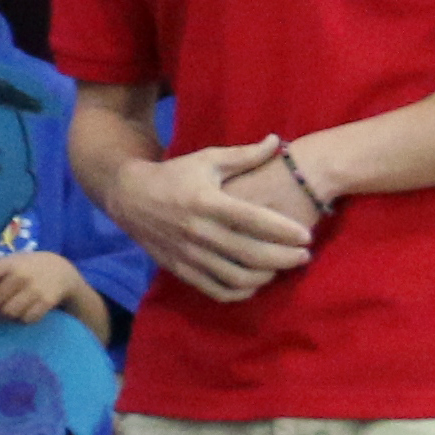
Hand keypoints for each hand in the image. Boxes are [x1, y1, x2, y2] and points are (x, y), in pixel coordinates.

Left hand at [0, 248, 80, 325]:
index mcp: (9, 263)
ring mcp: (35, 289)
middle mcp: (21, 276)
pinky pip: (26, 319)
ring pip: (9, 313)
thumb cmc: (26, 268)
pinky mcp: (46, 302)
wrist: (61, 271)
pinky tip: (15, 318)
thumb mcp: (11, 263)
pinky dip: (18, 321)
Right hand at [102, 137, 314, 302]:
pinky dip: (239, 293)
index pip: (253, 220)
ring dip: (265, 276)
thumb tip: (278, 141)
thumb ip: (244, 156)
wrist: (128, 197)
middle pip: (250, 253)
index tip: (306, 235)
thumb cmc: (174, 175)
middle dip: (284, 258)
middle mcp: (197, 231)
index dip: (283, 230)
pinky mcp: (179, 269)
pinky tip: (253, 284)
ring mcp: (187, 253)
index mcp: (206, 201)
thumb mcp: (206, 159)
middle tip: (304, 255)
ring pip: (235, 276)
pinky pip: (214, 290)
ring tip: (281, 268)